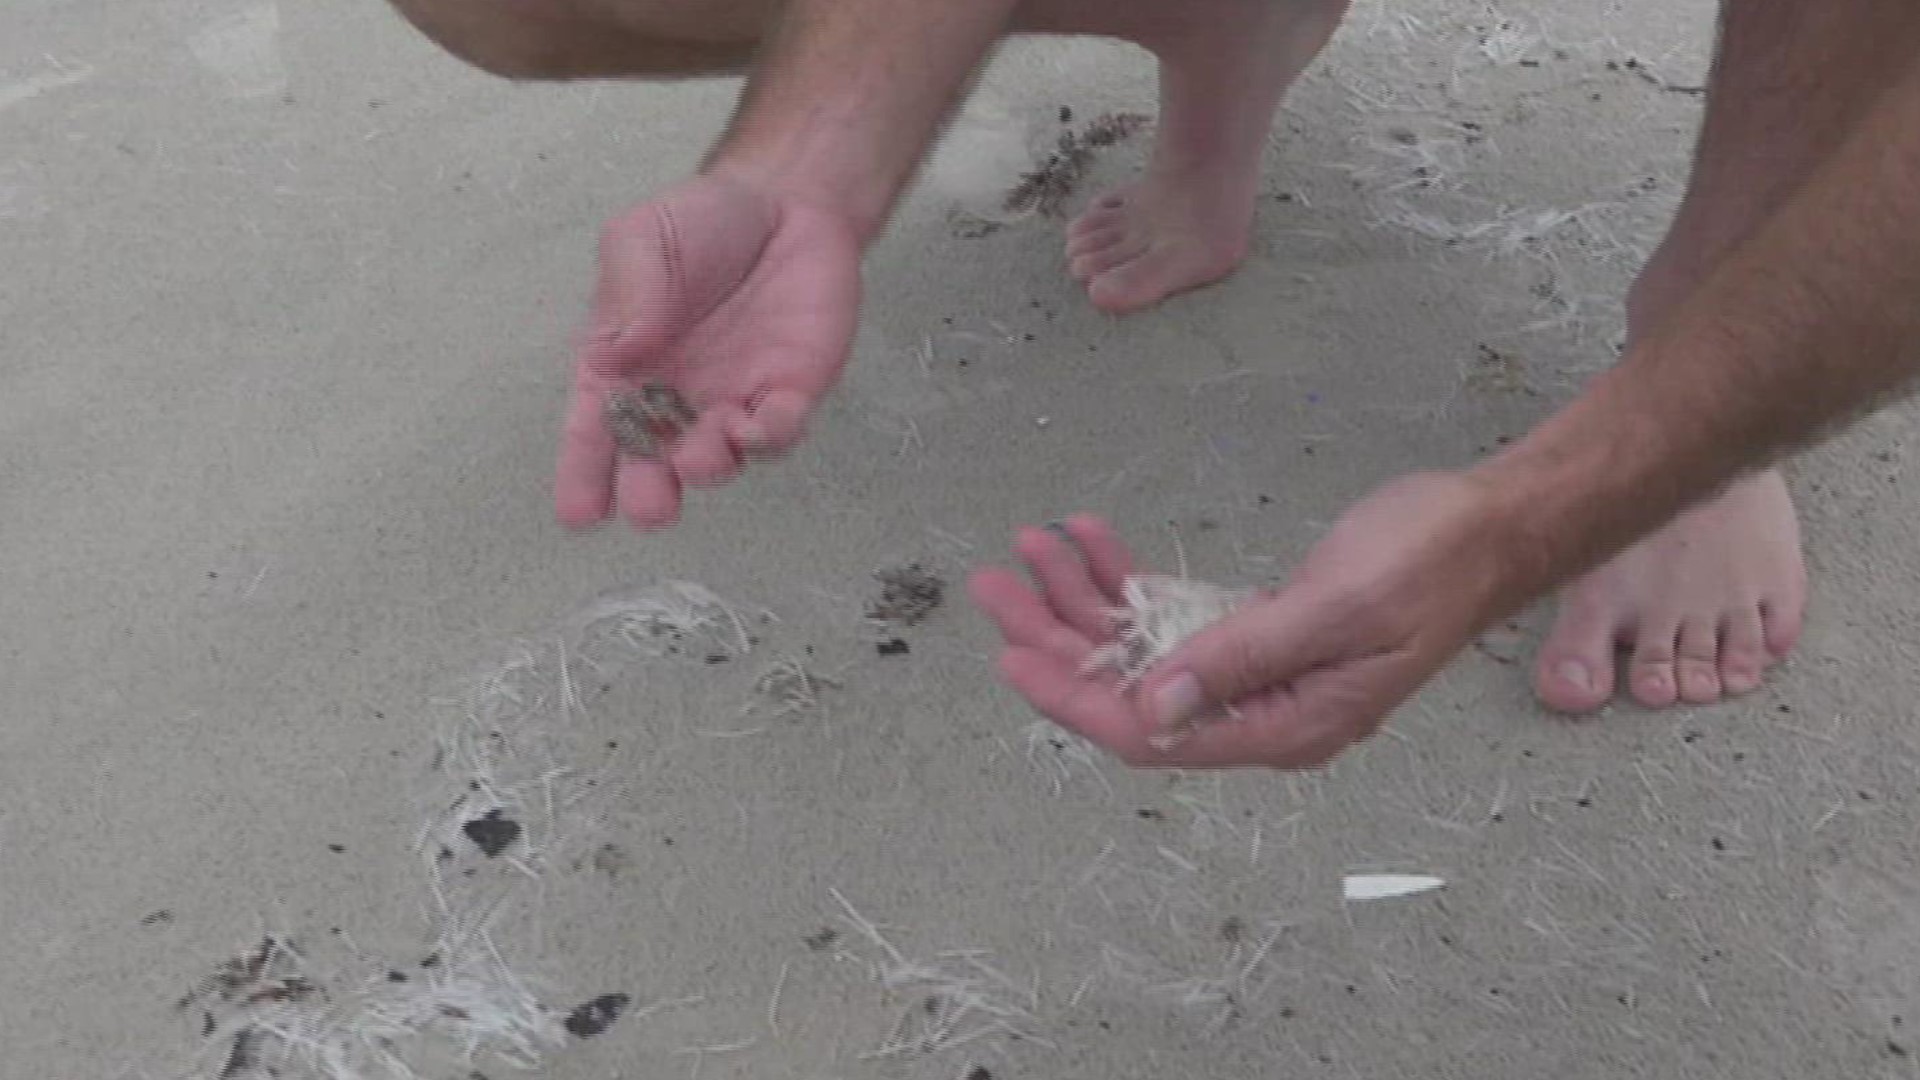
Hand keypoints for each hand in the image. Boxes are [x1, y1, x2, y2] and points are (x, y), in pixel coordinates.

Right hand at [554, 171, 861, 528]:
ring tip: (698, 458)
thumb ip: (628, 291)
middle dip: (649, 494)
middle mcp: (674, 397)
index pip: (594, 430)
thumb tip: (615, 353)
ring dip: (707, 466)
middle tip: (649, 507)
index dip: (583, 477)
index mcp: (623, 365)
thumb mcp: (640, 238)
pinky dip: (767, 437)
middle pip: (654, 464)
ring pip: (718, 456)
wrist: (784, 202)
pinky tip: (754, 426)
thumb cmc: (702, 224)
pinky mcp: (789, 391)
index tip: (579, 515)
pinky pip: (778, 429)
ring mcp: (732, 399)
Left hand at [968, 472, 1517, 767]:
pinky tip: (1091, 538)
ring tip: (1034, 542)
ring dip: (1084, 597)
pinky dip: (1129, 578)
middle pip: (1130, 688)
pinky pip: (1173, 614)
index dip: (1071, 695)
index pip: (1149, 732)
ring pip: (1143, 646)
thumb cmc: (1429, 562)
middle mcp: (1260, 711)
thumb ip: (1238, 659)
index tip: (1010, 651)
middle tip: (995, 582)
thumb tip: (1152, 708)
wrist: (1491, 525)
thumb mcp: (1333, 609)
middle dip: (1056, 636)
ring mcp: (1255, 672)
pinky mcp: (1258, 631)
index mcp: (1282, 727)